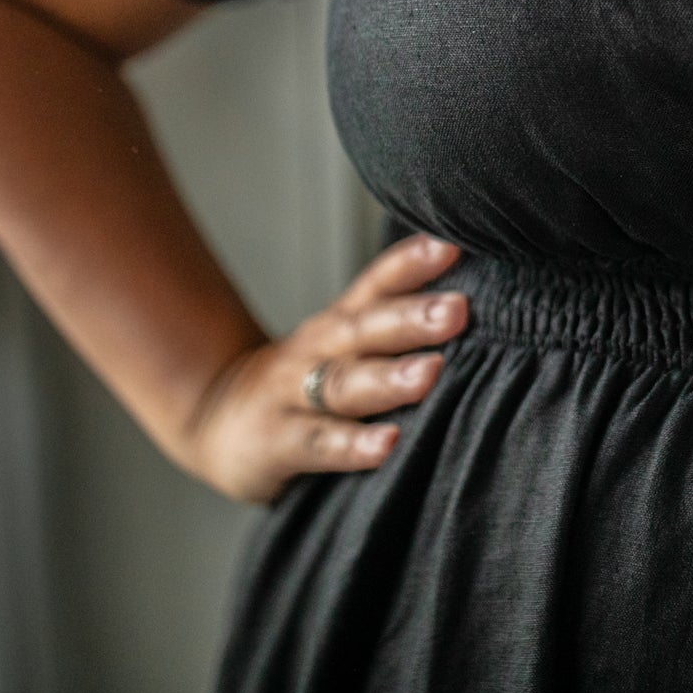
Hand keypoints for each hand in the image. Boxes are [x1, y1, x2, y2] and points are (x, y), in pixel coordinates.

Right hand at [180, 232, 470, 504]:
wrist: (215, 418)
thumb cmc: (307, 381)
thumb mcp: (346, 344)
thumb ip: (398, 327)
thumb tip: (477, 305)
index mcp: (342, 323)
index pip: (378, 283)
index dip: (412, 263)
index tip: (453, 247)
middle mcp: (319, 348)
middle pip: (368, 327)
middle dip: (414, 317)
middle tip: (459, 310)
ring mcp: (293, 393)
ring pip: (345, 383)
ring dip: (390, 378)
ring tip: (431, 373)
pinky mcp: (276, 442)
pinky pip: (319, 443)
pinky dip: (352, 445)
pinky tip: (389, 445)